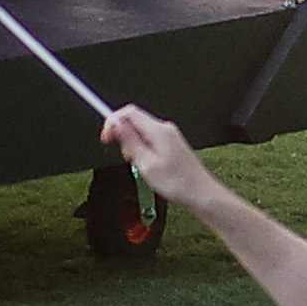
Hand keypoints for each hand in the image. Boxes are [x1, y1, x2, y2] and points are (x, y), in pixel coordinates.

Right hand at [100, 102, 223, 208]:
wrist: (200, 193)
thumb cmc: (178, 183)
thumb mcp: (146, 164)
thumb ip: (129, 141)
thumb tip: (115, 124)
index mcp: (158, 130)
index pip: (129, 112)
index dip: (113, 122)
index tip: (106, 137)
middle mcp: (165, 129)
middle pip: (134, 121)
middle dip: (123, 137)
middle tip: (128, 158)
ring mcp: (169, 135)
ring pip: (140, 132)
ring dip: (133, 147)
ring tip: (141, 166)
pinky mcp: (171, 143)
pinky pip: (149, 140)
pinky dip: (143, 151)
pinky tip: (149, 166)